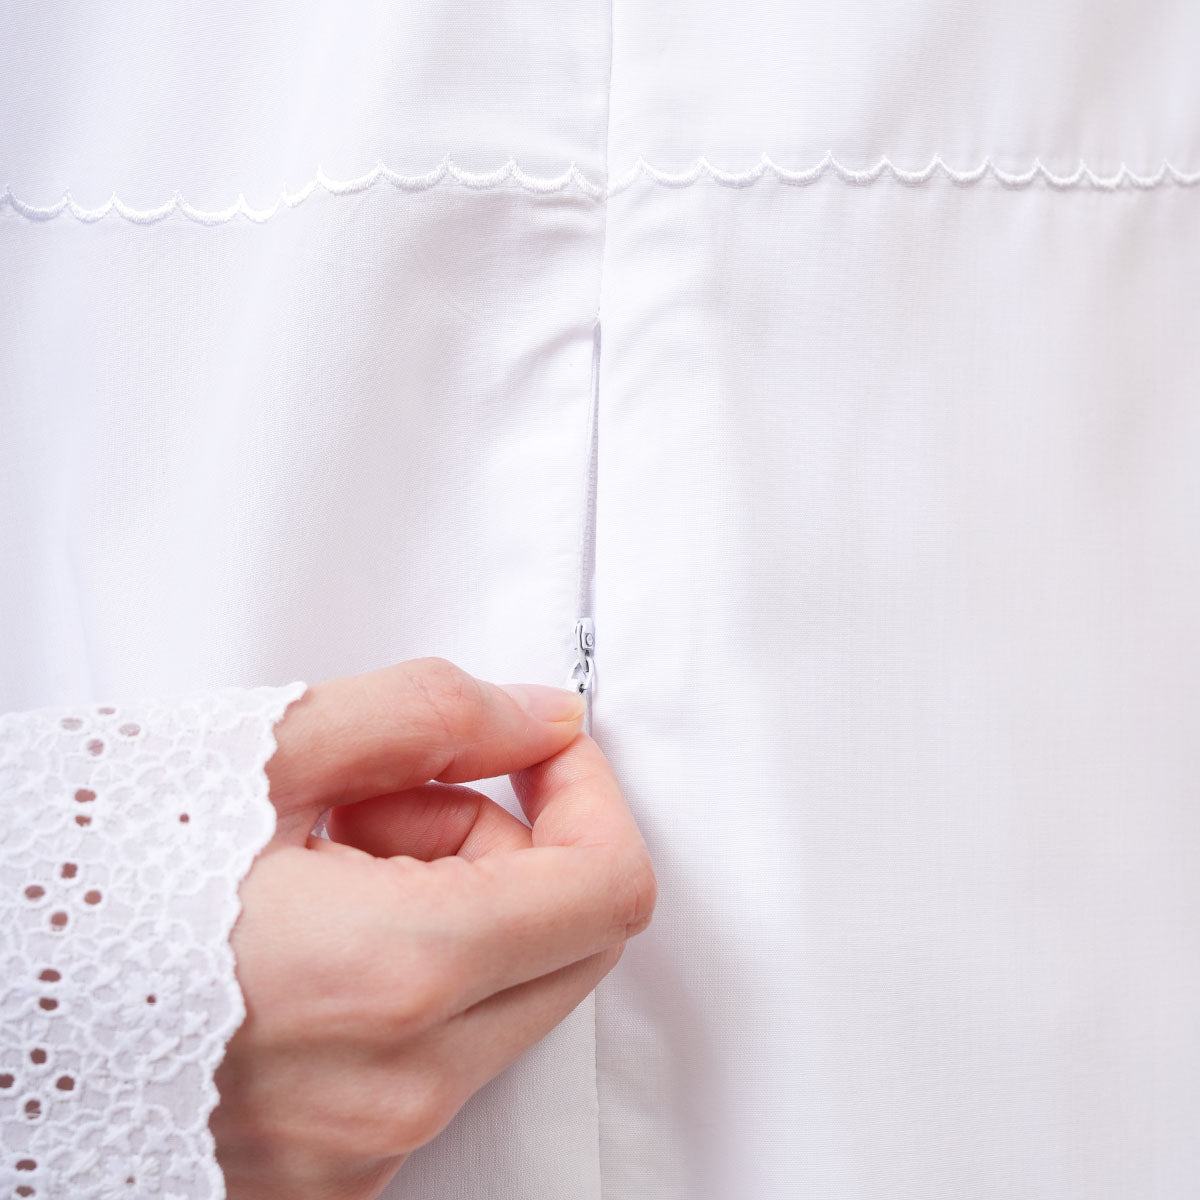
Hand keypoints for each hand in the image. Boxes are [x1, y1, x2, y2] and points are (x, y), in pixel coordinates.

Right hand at [210, 658, 655, 1199]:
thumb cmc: (68, 890)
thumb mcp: (255, 753)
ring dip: (449, 903)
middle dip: (507, 843)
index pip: (609, 888)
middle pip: (569, 941)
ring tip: (316, 865)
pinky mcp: (334, 1176)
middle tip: (390, 803)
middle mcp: (395, 1090)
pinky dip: (411, 976)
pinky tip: (305, 937)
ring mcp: (365, 1149)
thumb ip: (429, 718)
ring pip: (505, 995)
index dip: (589, 793)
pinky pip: (437, 1055)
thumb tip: (539, 718)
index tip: (540, 749)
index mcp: (393, 976)